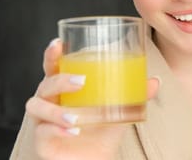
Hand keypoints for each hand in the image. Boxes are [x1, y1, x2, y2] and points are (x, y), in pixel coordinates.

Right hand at [24, 39, 160, 159]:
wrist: (95, 159)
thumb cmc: (101, 132)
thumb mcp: (120, 112)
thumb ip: (135, 96)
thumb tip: (154, 81)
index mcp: (64, 89)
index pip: (53, 67)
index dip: (51, 54)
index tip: (59, 43)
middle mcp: (49, 102)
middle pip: (45, 84)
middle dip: (60, 80)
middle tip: (81, 82)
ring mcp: (42, 121)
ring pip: (36, 107)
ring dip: (55, 111)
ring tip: (75, 117)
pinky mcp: (41, 140)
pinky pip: (42, 132)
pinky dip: (57, 130)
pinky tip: (73, 132)